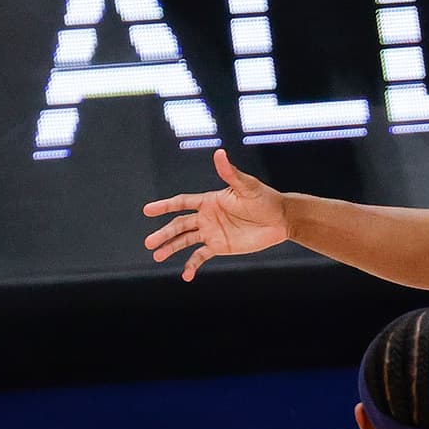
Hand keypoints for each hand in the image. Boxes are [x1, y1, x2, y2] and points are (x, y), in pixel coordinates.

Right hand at [143, 149, 288, 280]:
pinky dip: (192, 265)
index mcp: (209, 201)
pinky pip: (201, 256)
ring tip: (157, 256)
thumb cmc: (264, 199)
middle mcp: (207, 217)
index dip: (164, 206)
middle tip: (149, 243)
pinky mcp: (221, 246)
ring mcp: (212, 232)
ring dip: (171, 248)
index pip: (181, 203)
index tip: (147, 211)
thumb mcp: (247, 186)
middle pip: (179, 225)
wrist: (280, 219)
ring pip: (185, 241)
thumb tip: (220, 153)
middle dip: (164, 234)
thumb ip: (230, 173)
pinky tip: (185, 276)